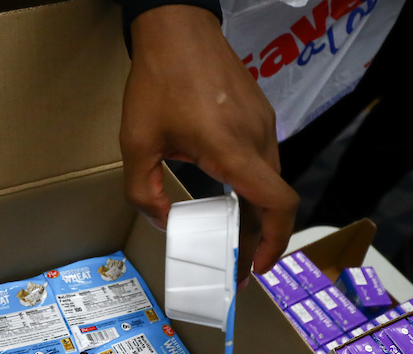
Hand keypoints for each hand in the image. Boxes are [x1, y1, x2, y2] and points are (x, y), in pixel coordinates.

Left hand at [122, 4, 297, 277]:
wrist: (177, 27)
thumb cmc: (158, 80)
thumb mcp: (136, 143)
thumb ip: (144, 192)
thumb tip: (164, 222)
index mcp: (232, 148)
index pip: (277, 203)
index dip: (273, 242)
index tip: (256, 266)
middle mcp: (258, 138)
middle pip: (273, 201)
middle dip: (258, 240)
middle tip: (236, 265)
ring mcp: (264, 125)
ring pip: (270, 182)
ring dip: (255, 214)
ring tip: (231, 236)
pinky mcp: (261, 116)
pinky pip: (264, 162)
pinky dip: (252, 188)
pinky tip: (229, 198)